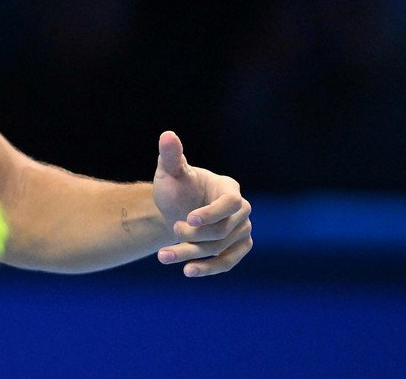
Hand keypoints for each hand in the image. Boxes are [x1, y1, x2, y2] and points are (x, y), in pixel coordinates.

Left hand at [152, 131, 252, 276]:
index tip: (188, 219)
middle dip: (195, 234)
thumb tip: (167, 135)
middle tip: (173, 229)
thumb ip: (171, 156)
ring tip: (163, 256)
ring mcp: (242, 231)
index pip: (231, 202)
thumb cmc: (175, 187)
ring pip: (220, 249)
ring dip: (191, 254)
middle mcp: (241, 210)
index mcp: (229, 188)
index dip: (212, 212)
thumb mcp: (170, 171)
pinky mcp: (237, 248)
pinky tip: (188, 271)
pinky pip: (227, 262)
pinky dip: (208, 268)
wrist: (176, 210)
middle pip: (223, 230)